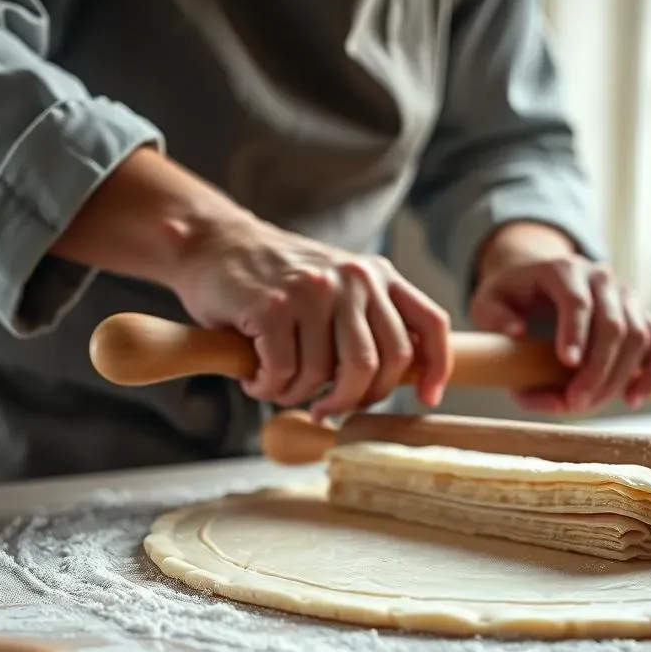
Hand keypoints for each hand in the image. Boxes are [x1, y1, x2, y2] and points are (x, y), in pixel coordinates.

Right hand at [170, 214, 452, 419]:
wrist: (213, 244)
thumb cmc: (276, 280)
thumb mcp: (338, 288)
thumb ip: (370, 322)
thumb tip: (403, 380)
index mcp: (378, 275)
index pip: (430, 323)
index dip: (437, 367)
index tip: (428, 398)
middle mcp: (354, 278)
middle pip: (379, 364)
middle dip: (354, 399)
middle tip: (327, 408)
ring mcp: (314, 290)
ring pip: (327, 375)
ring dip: (299, 395)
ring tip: (279, 385)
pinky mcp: (273, 306)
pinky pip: (284, 372)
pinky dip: (269, 388)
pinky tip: (256, 378)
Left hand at [470, 222, 650, 414]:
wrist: (538, 279)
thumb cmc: (511, 296)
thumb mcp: (488, 301)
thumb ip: (494, 317)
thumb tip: (517, 333)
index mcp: (563, 270)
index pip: (577, 301)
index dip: (575, 333)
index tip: (567, 364)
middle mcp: (601, 278)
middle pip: (613, 325)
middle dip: (596, 369)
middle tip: (575, 402)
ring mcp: (626, 296)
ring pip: (638, 337)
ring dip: (618, 378)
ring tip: (590, 404)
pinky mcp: (640, 316)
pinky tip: (633, 399)